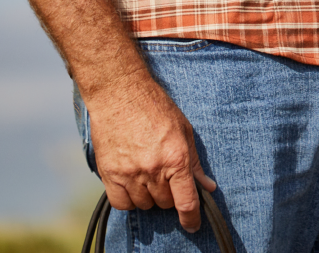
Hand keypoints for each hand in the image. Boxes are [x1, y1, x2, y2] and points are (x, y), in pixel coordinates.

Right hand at [88, 75, 216, 232]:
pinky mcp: (110, 174)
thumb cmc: (154, 106)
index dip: (191, 218)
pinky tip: (131, 183)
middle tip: (165, 174)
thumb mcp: (183, 129)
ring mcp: (130, 173)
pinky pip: (122, 204)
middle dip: (169, 193)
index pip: (186, 201)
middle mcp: (153, 169)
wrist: (120, 92)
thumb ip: (195, 162)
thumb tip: (208, 187)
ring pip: (145, 205)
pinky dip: (128, 199)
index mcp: (176, 158)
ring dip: (149, 195)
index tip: (192, 225)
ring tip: (147, 172)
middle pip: (166, 203)